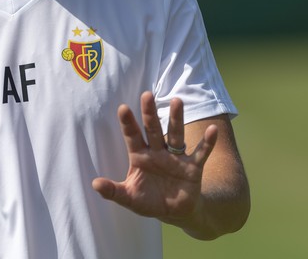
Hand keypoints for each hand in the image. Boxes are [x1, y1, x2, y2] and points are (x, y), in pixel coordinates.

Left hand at [92, 92, 218, 226]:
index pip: (132, 136)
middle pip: (153, 129)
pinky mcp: (193, 167)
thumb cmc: (149, 201)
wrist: (175, 212)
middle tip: (147, 95)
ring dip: (176, 119)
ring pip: (175, 135)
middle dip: (150, 113)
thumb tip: (94, 184)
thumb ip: (113, 191)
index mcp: (140, 156)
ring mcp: (176, 158)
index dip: (128, 123)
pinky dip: (208, 143)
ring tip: (177, 101)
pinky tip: (213, 130)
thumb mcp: (129, 198)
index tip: (123, 108)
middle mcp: (157, 152)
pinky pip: (201, 153)